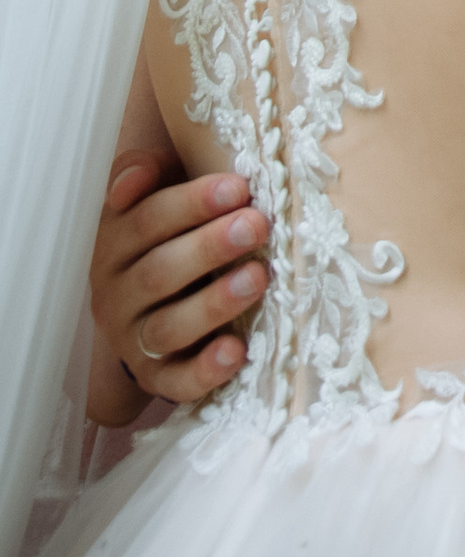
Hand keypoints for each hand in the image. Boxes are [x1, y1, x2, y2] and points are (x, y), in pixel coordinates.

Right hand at [87, 156, 269, 424]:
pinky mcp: (156, 379)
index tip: (239, 187)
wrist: (145, 310)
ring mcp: (134, 341)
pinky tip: (236, 352)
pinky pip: (176, 382)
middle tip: (256, 225)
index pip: (147, 221)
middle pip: (159, 273)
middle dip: (209, 248)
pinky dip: (205, 370)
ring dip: (213, 304)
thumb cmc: (165, 237)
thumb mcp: (150, 198)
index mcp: (115, 245)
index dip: (192, 204)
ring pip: (167, 328)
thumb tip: (138, 175)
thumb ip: (143, 174)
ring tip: (257, 277)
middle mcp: (118, 295)